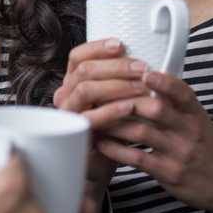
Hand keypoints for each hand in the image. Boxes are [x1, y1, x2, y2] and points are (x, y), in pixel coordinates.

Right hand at [53, 37, 146, 188]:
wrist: (102, 168)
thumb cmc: (112, 130)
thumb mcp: (117, 101)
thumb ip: (122, 82)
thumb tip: (146, 61)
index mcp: (74, 83)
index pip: (77, 56)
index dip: (97, 47)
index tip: (121, 44)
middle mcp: (66, 96)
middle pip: (84, 69)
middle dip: (116, 65)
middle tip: (143, 68)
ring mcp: (68, 115)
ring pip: (85, 88)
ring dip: (116, 84)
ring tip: (142, 86)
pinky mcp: (74, 134)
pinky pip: (90, 116)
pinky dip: (112, 109)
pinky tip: (131, 107)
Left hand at [95, 71, 212, 212]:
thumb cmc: (201, 143)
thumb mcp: (196, 118)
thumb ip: (174, 100)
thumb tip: (143, 75)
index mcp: (195, 113)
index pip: (183, 93)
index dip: (165, 82)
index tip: (145, 73)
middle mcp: (189, 131)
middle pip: (157, 109)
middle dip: (127, 101)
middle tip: (102, 95)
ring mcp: (179, 153)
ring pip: (141, 132)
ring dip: (114, 124)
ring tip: (95, 116)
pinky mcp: (168, 173)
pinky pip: (137, 158)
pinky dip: (116, 150)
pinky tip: (102, 143)